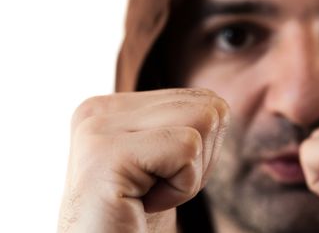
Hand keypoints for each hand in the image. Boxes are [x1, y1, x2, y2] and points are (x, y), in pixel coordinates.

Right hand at [58, 88, 228, 232]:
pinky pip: (187, 150)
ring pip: (204, 120)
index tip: (159, 180)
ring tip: (146, 196)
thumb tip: (220, 105)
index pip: (203, 99)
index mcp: (112, 106)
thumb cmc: (138, 221)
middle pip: (208, 106)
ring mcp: (98, 129)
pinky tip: (141, 206)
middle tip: (155, 191)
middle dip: (199, 160)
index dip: (201, 150)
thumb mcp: (164, 162)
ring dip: (190, 174)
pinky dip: (181, 189)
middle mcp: (98, 110)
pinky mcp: (107, 154)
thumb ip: (184, 124)